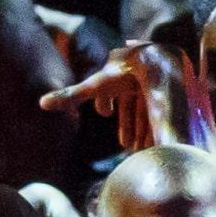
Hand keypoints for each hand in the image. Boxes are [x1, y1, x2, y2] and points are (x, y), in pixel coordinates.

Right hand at [44, 41, 183, 155]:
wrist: (158, 65)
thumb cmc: (123, 75)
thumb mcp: (94, 87)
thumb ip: (70, 96)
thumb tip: (41, 103)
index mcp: (119, 69)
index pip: (109, 87)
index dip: (106, 102)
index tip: (105, 115)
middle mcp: (138, 74)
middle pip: (131, 103)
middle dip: (129, 125)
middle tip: (127, 145)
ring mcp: (157, 81)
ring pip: (149, 109)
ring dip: (144, 130)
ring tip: (143, 151)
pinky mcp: (174, 89)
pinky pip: (165, 110)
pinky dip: (159, 126)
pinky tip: (159, 143)